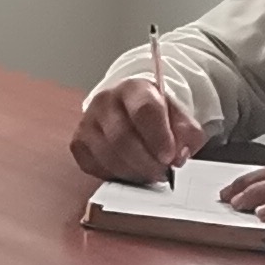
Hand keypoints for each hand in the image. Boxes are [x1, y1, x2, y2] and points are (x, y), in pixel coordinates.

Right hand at [71, 74, 203, 184]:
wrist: (129, 111)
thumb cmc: (154, 115)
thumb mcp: (177, 116)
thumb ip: (186, 133)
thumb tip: (180, 155)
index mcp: (133, 89)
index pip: (144, 110)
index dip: (158, 137)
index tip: (170, 158)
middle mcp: (105, 101)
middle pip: (122, 137)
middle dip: (146, 162)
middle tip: (162, 174)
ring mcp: (88, 122)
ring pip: (108, 156)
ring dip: (133, 172)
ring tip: (150, 174)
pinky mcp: (78, 143)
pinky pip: (94, 167)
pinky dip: (116, 175)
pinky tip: (130, 172)